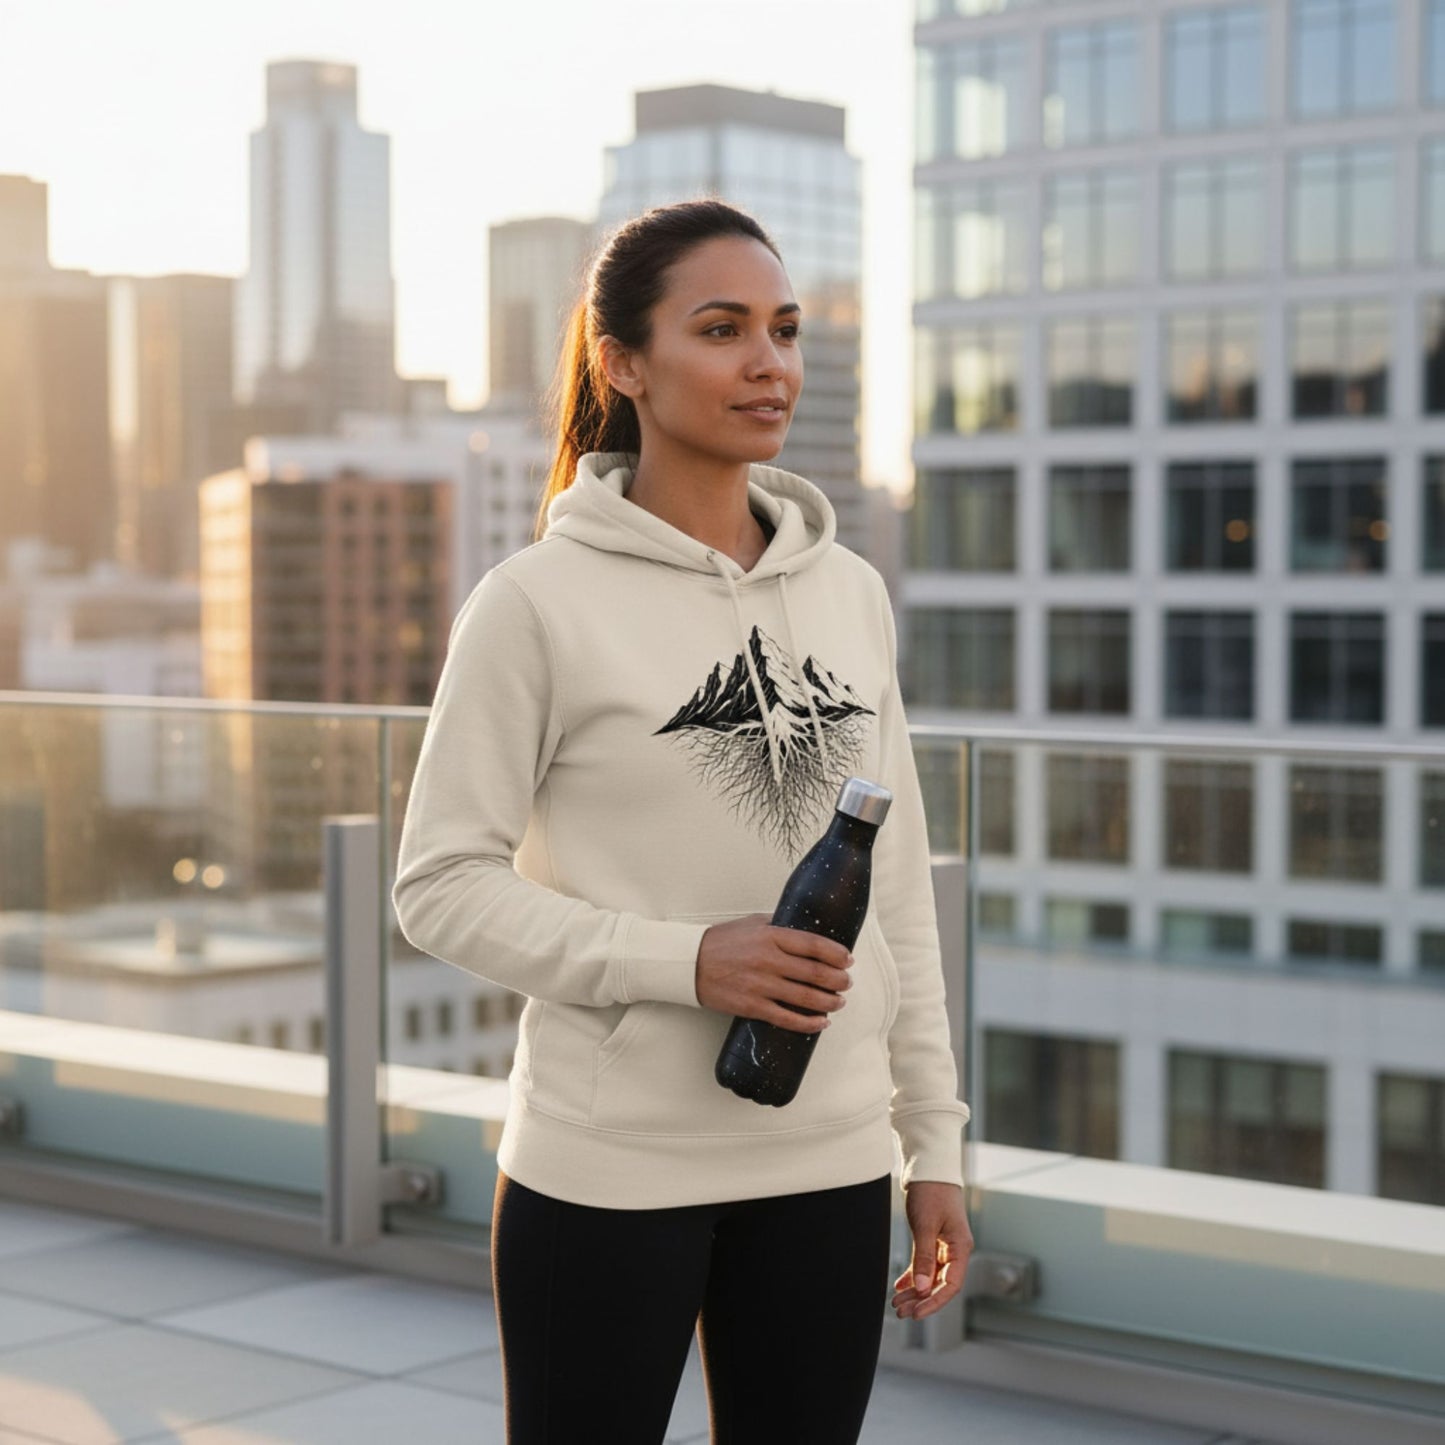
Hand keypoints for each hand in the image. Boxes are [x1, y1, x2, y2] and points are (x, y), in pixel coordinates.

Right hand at [695, 914, 852, 1034]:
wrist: (690, 963)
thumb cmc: (721, 942)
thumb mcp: (752, 924)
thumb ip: (779, 926)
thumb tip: (804, 931)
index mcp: (771, 936)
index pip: (813, 944)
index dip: (836, 954)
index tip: (847, 959)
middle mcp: (768, 960)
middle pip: (815, 972)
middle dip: (838, 980)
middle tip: (846, 983)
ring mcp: (761, 985)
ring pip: (806, 997)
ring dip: (829, 1002)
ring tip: (839, 1002)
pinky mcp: (752, 1006)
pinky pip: (787, 1018)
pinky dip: (808, 1022)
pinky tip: (821, 1022)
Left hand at [891, 1180, 972, 1320]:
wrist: (929, 1167)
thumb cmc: (931, 1192)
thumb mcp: (925, 1225)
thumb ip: (924, 1257)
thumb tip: (922, 1289)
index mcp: (960, 1248)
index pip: (950, 1285)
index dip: (933, 1302)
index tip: (916, 1313)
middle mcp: (955, 1250)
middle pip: (940, 1284)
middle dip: (921, 1300)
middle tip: (900, 1311)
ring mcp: (945, 1245)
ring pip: (931, 1276)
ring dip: (915, 1291)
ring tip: (897, 1302)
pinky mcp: (934, 1239)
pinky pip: (925, 1264)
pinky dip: (914, 1276)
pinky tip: (901, 1286)